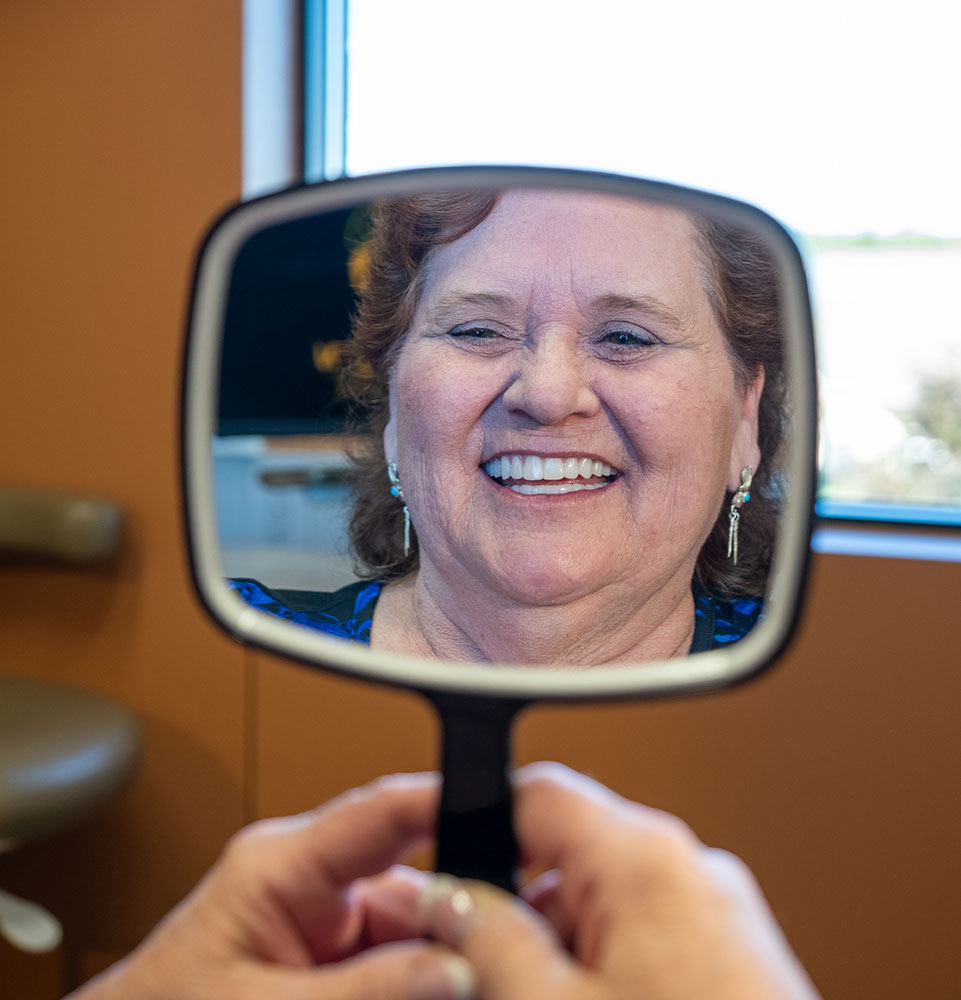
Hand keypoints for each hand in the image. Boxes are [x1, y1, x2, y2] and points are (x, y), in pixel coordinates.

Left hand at [67, 773, 471, 999]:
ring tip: (470, 982)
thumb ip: (360, 989)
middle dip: (461, 921)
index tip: (516, 808)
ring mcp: (328, 922)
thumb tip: (454, 967)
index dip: (450, 799)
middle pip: (418, 883)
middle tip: (498, 957)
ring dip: (445, 962)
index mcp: (280, 864)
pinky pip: (400, 962)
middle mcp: (313, 882)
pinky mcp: (335, 960)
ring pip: (418, 931)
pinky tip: (441, 989)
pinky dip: (424, 983)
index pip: (381, 811)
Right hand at [418, 762, 820, 999]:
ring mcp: (721, 918)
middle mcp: (692, 872)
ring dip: (556, 951)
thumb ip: (492, 938)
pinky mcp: (735, 963)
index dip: (470, 813)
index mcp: (648, 859)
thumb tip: (452, 899)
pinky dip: (603, 972)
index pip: (537, 793)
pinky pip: (646, 942)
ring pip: (604, 907)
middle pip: (568, 857)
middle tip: (477, 969)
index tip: (428, 848)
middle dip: (513, 908)